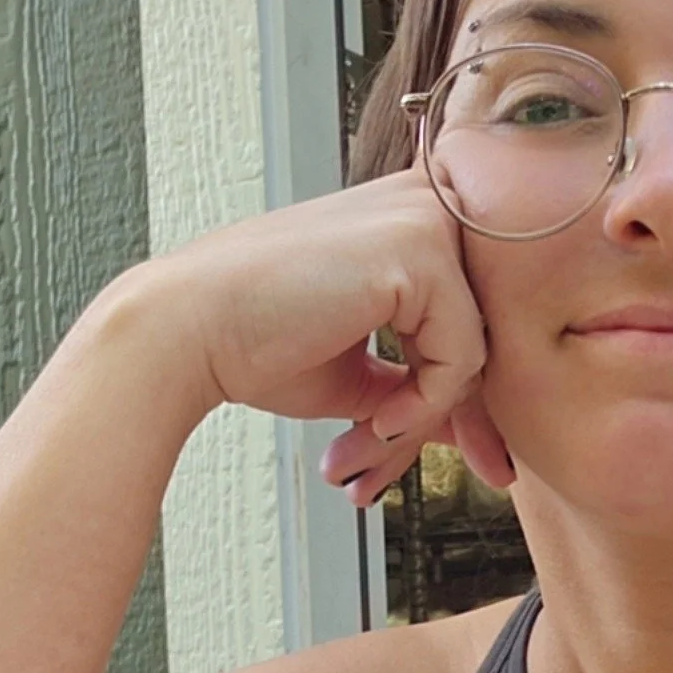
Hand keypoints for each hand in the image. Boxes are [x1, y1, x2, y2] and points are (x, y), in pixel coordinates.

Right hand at [144, 169, 502, 504]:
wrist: (189, 332)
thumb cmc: (261, 347)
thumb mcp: (367, 377)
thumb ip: (427, 390)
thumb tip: (483, 434)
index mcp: (413, 220)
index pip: (473, 315)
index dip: (465, 398)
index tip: (466, 459)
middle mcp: (427, 203)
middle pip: (482, 334)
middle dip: (453, 419)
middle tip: (401, 470)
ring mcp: (426, 219)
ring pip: (475, 351)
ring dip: (423, 419)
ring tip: (364, 446)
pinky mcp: (420, 250)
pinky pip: (460, 356)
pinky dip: (423, 404)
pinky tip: (374, 419)